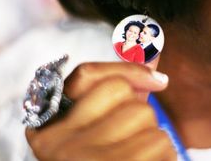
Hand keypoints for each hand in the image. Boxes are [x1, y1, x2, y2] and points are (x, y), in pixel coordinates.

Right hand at [26, 61, 176, 160]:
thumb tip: (152, 59)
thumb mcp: (94, 132)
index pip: (86, 75)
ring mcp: (85, 160)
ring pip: (148, 122)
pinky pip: (160, 145)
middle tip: (129, 143)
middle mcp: (59, 144)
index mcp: (47, 128)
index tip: (158, 80)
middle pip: (128, 100)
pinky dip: (163, 157)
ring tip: (135, 160)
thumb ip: (115, 95)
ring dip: (154, 141)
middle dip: (141, 117)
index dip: (127, 69)